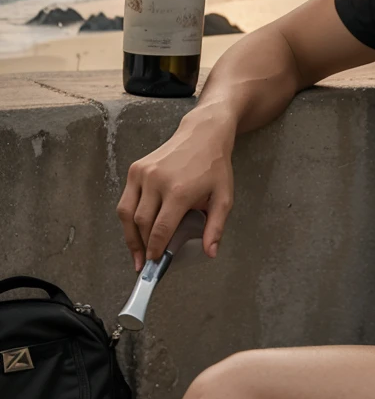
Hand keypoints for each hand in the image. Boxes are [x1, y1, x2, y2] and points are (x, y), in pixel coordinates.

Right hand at [116, 107, 235, 269]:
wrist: (203, 135)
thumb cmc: (215, 167)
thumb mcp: (224, 197)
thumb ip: (215, 227)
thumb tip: (210, 253)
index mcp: (179, 191)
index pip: (161, 229)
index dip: (156, 249)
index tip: (155, 262)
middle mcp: (157, 181)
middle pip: (141, 223)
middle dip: (141, 246)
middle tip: (144, 262)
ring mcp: (143, 174)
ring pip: (127, 213)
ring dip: (129, 235)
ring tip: (136, 251)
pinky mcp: (135, 168)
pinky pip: (126, 199)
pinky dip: (128, 217)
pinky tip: (135, 229)